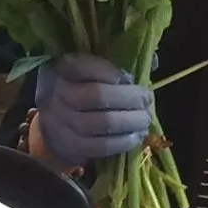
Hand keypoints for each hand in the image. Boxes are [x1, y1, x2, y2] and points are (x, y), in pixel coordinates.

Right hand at [35, 54, 152, 166]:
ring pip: (102, 123)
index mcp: (61, 68)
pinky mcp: (69, 145)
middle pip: (97, 96)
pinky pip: (101, 146)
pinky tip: (135, 136)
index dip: (110, 72)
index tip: (128, 77)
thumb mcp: (91, 68)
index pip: (83, 66)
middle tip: (147, 100)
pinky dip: (123, 142)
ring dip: (131, 121)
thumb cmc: (81, 87)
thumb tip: (152, 63)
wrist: (55, 121)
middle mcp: (56, 93)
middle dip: (129, 98)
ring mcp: (60, 122)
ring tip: (144, 119)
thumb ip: (118, 61)